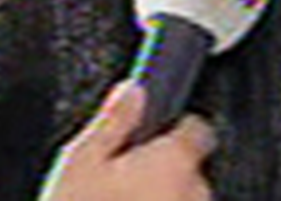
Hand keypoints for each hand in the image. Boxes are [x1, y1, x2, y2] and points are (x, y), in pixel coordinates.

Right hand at [39, 81, 215, 200]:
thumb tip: (133, 91)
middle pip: (191, 168)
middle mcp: (195, 189)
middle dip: (166, 172)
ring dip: (165, 200)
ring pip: (185, 199)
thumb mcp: (82, 162)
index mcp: (174, 159)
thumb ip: (115, 122)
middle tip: (128, 183)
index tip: (157, 136)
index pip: (197, 127)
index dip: (176, 128)